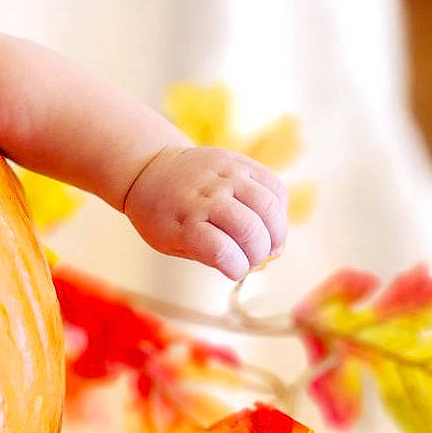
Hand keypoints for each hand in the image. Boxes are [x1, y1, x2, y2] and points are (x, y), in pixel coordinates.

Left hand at [121, 145, 287, 279]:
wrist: (152, 169)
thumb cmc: (162, 216)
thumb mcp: (171, 244)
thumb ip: (209, 255)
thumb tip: (253, 264)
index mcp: (183, 221)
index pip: (220, 250)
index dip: (236, 267)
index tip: (236, 271)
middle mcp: (205, 195)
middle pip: (248, 227)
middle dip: (259, 252)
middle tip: (255, 258)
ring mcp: (224, 175)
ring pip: (267, 204)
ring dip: (277, 231)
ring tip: (271, 243)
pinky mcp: (240, 161)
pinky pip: (273, 184)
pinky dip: (280, 207)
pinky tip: (270, 220)